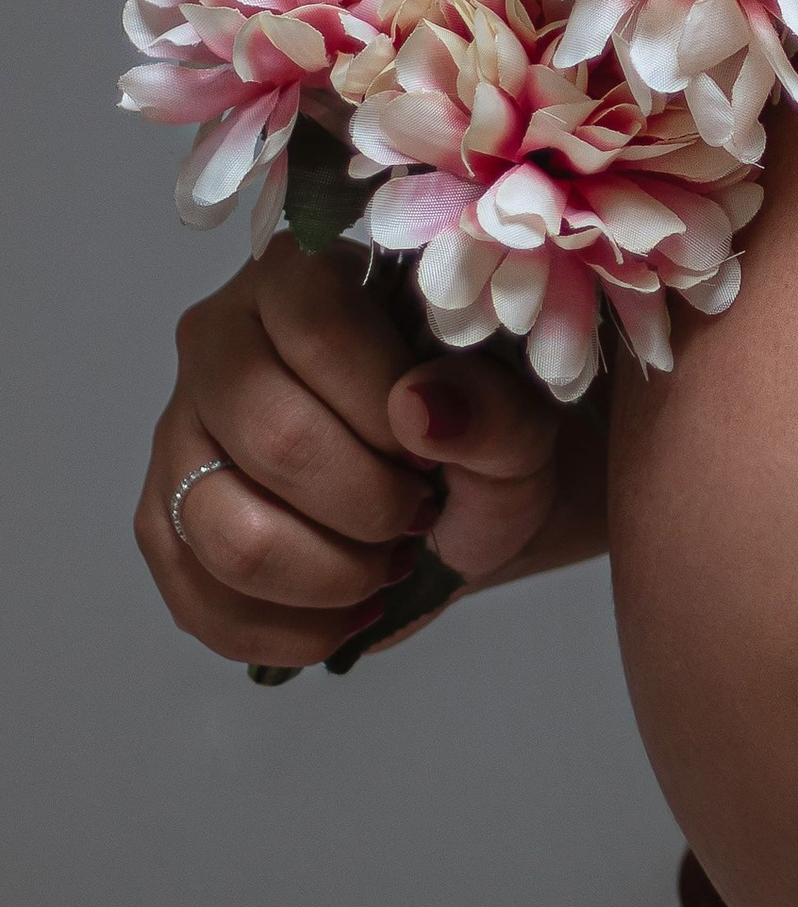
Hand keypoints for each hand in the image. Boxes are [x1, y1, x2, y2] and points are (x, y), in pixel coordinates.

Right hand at [136, 236, 598, 670]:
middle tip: (420, 514)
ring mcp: (177, 434)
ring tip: (387, 565)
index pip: (320, 328)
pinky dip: (291, 630)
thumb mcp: (523, 424)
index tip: (437, 451)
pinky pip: (201, 600)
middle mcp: (217, 341)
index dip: (388, 407)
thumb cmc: (481, 438)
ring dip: (331, 576)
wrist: (457, 501)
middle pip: (273, 436)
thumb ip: (495, 408)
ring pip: (228, 532)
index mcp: (300, 276)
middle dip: (370, 504)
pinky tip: (346, 613)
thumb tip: (418, 408)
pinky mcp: (163, 521)